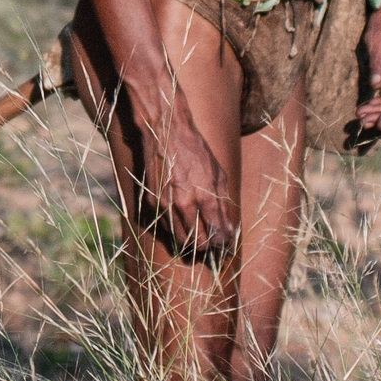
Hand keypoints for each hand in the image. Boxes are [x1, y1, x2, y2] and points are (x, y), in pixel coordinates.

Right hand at [139, 100, 234, 258]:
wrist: (165, 132)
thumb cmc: (196, 150)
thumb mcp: (218, 174)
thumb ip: (223, 203)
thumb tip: (229, 228)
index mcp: (205, 198)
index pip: (217, 235)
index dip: (223, 245)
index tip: (225, 246)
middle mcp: (184, 204)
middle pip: (197, 243)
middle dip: (206, 248)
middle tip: (211, 247)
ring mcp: (165, 205)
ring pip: (179, 239)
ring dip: (189, 243)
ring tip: (196, 240)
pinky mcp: (152, 201)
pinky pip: (165, 226)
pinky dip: (174, 229)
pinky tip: (181, 223)